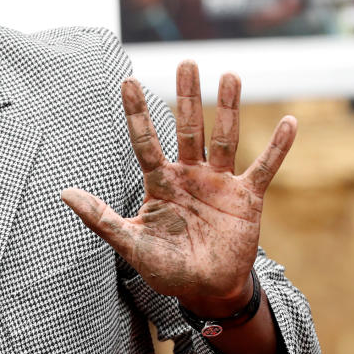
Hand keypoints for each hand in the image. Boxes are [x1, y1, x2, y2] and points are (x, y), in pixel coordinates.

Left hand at [61, 61, 294, 315]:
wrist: (205, 290)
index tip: (127, 81)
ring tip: (229, 75)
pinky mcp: (246, 197)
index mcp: (160, 183)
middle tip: (186, 63)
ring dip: (228, 108)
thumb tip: (64, 193)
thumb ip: (100, 218)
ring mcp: (219, 183)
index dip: (137, 113)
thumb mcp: (130, 244)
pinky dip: (278, 147)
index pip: (145, 142)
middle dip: (187, 97)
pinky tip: (289, 122)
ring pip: (224, 138)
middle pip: (187, 128)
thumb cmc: (166, 267)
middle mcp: (189, 175)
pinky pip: (264, 167)